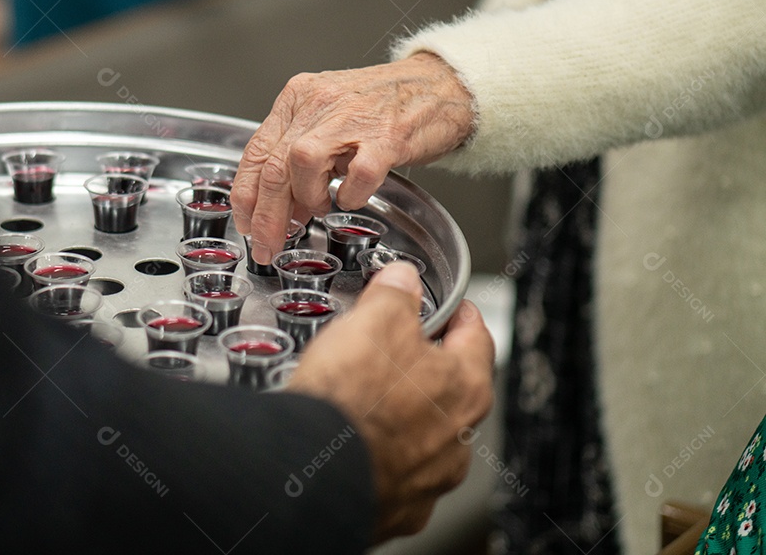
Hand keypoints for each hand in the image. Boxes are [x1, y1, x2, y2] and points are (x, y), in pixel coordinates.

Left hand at [232, 53, 474, 263]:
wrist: (441, 84)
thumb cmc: (386, 105)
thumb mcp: (330, 119)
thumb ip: (301, 156)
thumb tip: (281, 206)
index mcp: (300, 97)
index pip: (257, 151)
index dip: (246, 195)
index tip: (245, 223)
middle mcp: (320, 103)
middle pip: (275, 165)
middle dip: (267, 215)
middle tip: (268, 243)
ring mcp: (354, 118)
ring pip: (302, 163)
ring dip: (306, 198)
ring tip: (320, 207)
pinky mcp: (388, 136)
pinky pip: (358, 175)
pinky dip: (350, 195)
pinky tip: (353, 197)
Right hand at [288, 262, 493, 540]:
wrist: (313, 472)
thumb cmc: (351, 400)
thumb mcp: (374, 320)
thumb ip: (395, 295)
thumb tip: (402, 280)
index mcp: (465, 387)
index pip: (476, 337)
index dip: (460, 315)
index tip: (453, 309)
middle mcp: (457, 440)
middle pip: (450, 391)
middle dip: (425, 370)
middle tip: (394, 352)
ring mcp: (429, 480)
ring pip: (424, 437)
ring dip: (404, 420)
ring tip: (364, 402)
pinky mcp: (399, 510)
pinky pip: (394, 475)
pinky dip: (379, 458)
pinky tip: (353, 444)